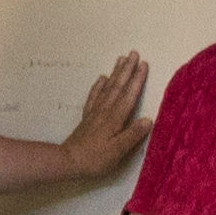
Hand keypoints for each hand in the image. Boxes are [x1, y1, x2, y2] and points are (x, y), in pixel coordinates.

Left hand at [62, 53, 153, 180]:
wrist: (67, 162)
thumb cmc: (94, 159)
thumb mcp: (117, 151)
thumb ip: (132, 135)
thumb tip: (148, 120)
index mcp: (115, 119)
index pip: (128, 95)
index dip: (137, 79)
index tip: (143, 64)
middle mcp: (105, 111)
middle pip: (118, 86)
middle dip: (127, 69)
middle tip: (133, 53)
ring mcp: (95, 113)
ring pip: (107, 88)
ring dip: (115, 73)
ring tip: (120, 59)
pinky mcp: (87, 118)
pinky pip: (94, 97)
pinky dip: (98, 86)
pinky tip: (101, 78)